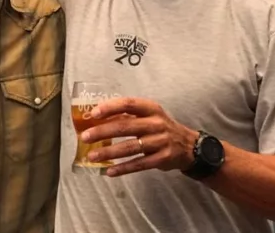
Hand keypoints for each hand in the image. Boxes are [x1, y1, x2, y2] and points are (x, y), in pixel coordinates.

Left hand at [80, 97, 197, 176]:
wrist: (189, 146)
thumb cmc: (161, 128)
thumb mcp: (150, 116)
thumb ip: (129, 116)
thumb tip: (98, 120)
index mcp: (151, 109)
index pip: (129, 104)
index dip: (111, 107)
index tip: (94, 113)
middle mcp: (156, 123)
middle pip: (125, 126)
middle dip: (103, 132)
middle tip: (85, 137)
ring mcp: (160, 141)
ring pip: (130, 147)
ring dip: (108, 152)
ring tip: (92, 156)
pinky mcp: (161, 159)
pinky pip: (138, 164)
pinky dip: (122, 168)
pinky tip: (109, 171)